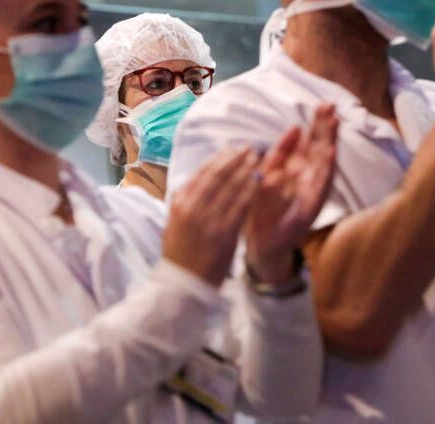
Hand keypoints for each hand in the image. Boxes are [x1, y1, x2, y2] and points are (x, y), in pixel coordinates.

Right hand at [163, 147, 260, 286]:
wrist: (183, 285)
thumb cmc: (180, 254)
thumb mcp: (174, 222)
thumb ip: (185, 200)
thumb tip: (197, 179)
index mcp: (179, 202)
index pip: (202, 173)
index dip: (220, 158)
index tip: (233, 149)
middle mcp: (192, 207)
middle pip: (218, 175)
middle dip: (236, 159)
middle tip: (250, 148)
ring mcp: (208, 220)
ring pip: (231, 187)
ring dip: (246, 170)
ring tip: (258, 159)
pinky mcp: (224, 233)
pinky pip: (241, 205)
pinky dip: (251, 190)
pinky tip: (260, 180)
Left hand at [245, 104, 337, 283]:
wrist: (262, 243)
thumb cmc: (265, 208)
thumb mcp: (269, 174)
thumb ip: (281, 153)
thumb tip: (295, 127)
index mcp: (299, 170)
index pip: (311, 142)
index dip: (317, 124)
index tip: (323, 105)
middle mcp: (309, 180)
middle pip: (320, 150)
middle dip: (325, 129)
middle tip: (331, 107)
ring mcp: (311, 195)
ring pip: (324, 166)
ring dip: (330, 146)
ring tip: (334, 125)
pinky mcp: (310, 210)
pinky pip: (319, 189)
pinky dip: (326, 173)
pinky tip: (330, 156)